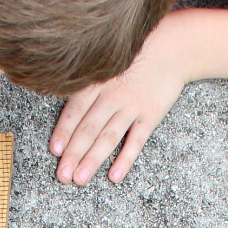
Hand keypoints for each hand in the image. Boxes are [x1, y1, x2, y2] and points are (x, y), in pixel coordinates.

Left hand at [49, 14, 187, 183]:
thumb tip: (66, 109)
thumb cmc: (134, 56)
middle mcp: (111, 96)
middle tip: (62, 176)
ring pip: (108, 137)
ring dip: (92, 160)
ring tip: (80, 180)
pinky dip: (125, 158)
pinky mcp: (150, 114)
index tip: (54, 151)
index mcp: (96, 83)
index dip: (63, 131)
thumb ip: (87, 83)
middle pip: (88, 129)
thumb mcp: (106, 63)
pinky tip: (114, 176)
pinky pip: (136, 140)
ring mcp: (131, 106)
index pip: (75, 111)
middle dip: (73, 154)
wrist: (173, 47)